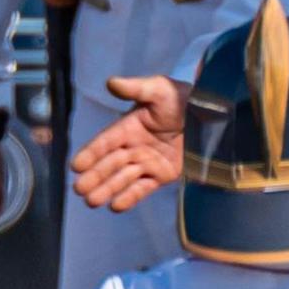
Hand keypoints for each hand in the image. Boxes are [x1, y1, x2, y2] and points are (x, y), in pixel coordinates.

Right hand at [69, 75, 186, 213]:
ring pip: (122, 178)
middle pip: (109, 164)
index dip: (90, 153)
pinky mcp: (162, 175)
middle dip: (94, 177)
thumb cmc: (184, 99)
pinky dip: (129, 198)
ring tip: (91, 202)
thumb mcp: (160, 89)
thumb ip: (136, 88)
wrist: (213, 117)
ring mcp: (147, 163)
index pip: (105, 142)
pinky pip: (142, 189)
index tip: (76, 166)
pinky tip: (115, 206)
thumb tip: (110, 82)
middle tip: (79, 189)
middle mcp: (134, 146)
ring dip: (107, 189)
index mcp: (129, 127)